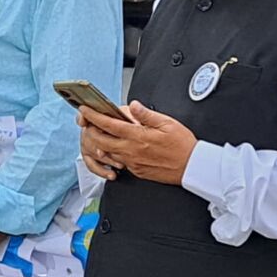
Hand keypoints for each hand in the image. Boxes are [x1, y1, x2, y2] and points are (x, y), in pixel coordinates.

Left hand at [79, 102, 194, 185]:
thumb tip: (132, 105)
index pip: (108, 124)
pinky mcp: (136, 170)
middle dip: (90, 130)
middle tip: (87, 121)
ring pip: (107, 152)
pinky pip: (118, 161)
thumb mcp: (167, 123)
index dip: (93, 116)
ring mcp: (132, 162)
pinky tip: (116, 145)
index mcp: (138, 136)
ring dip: (100, 142)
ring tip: (100, 132)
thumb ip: (146, 114)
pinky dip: (112, 152)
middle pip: (100, 140)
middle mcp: (131, 151)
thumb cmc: (183, 146)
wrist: (191, 167)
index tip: (84, 109)